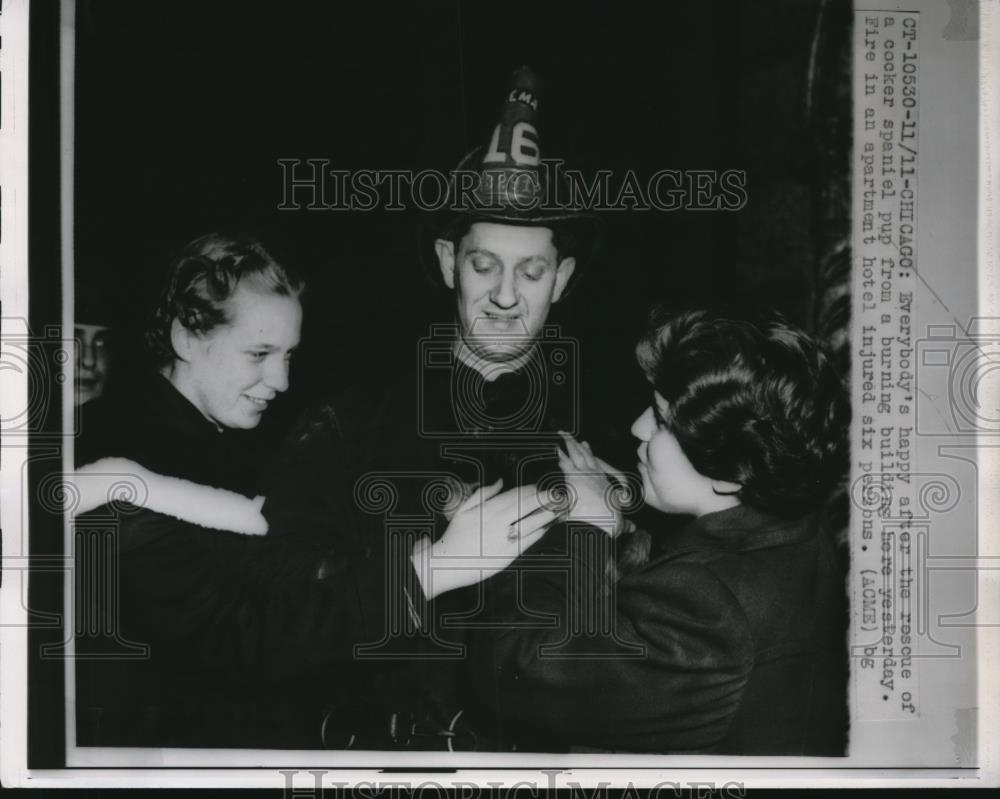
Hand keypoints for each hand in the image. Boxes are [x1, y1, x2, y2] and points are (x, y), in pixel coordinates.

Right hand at [412, 479, 554, 598]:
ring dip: (546, 514)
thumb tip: (500, 481)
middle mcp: (498, 523)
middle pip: (527, 506)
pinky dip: (538, 533)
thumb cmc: (455, 536)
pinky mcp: (507, 555)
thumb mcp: (463, 509)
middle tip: (558, 494)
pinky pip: (527, 541)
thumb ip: (483, 493)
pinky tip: (545, 527)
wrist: (447, 564)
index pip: (516, 495)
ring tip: (558, 509)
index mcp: (488, 509)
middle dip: (545, 498)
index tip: (541, 486)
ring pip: (531, 523)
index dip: (532, 489)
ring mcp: (504, 539)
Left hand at [556, 432, 623, 536]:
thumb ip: (625, 524)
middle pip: (586, 456)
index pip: (598, 465)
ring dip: (569, 444)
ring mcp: (585, 474)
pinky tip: (557, 450)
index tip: (586, 446)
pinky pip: (566, 464)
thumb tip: (632, 528)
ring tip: (562, 434)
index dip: (591, 455)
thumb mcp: (619, 522)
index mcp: (606, 484)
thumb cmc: (609, 522)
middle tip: (571, 436)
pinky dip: (561, 457)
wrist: (600, 521)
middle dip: (578, 445)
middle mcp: (596, 476)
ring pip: (576, 455)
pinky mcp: (573, 477)